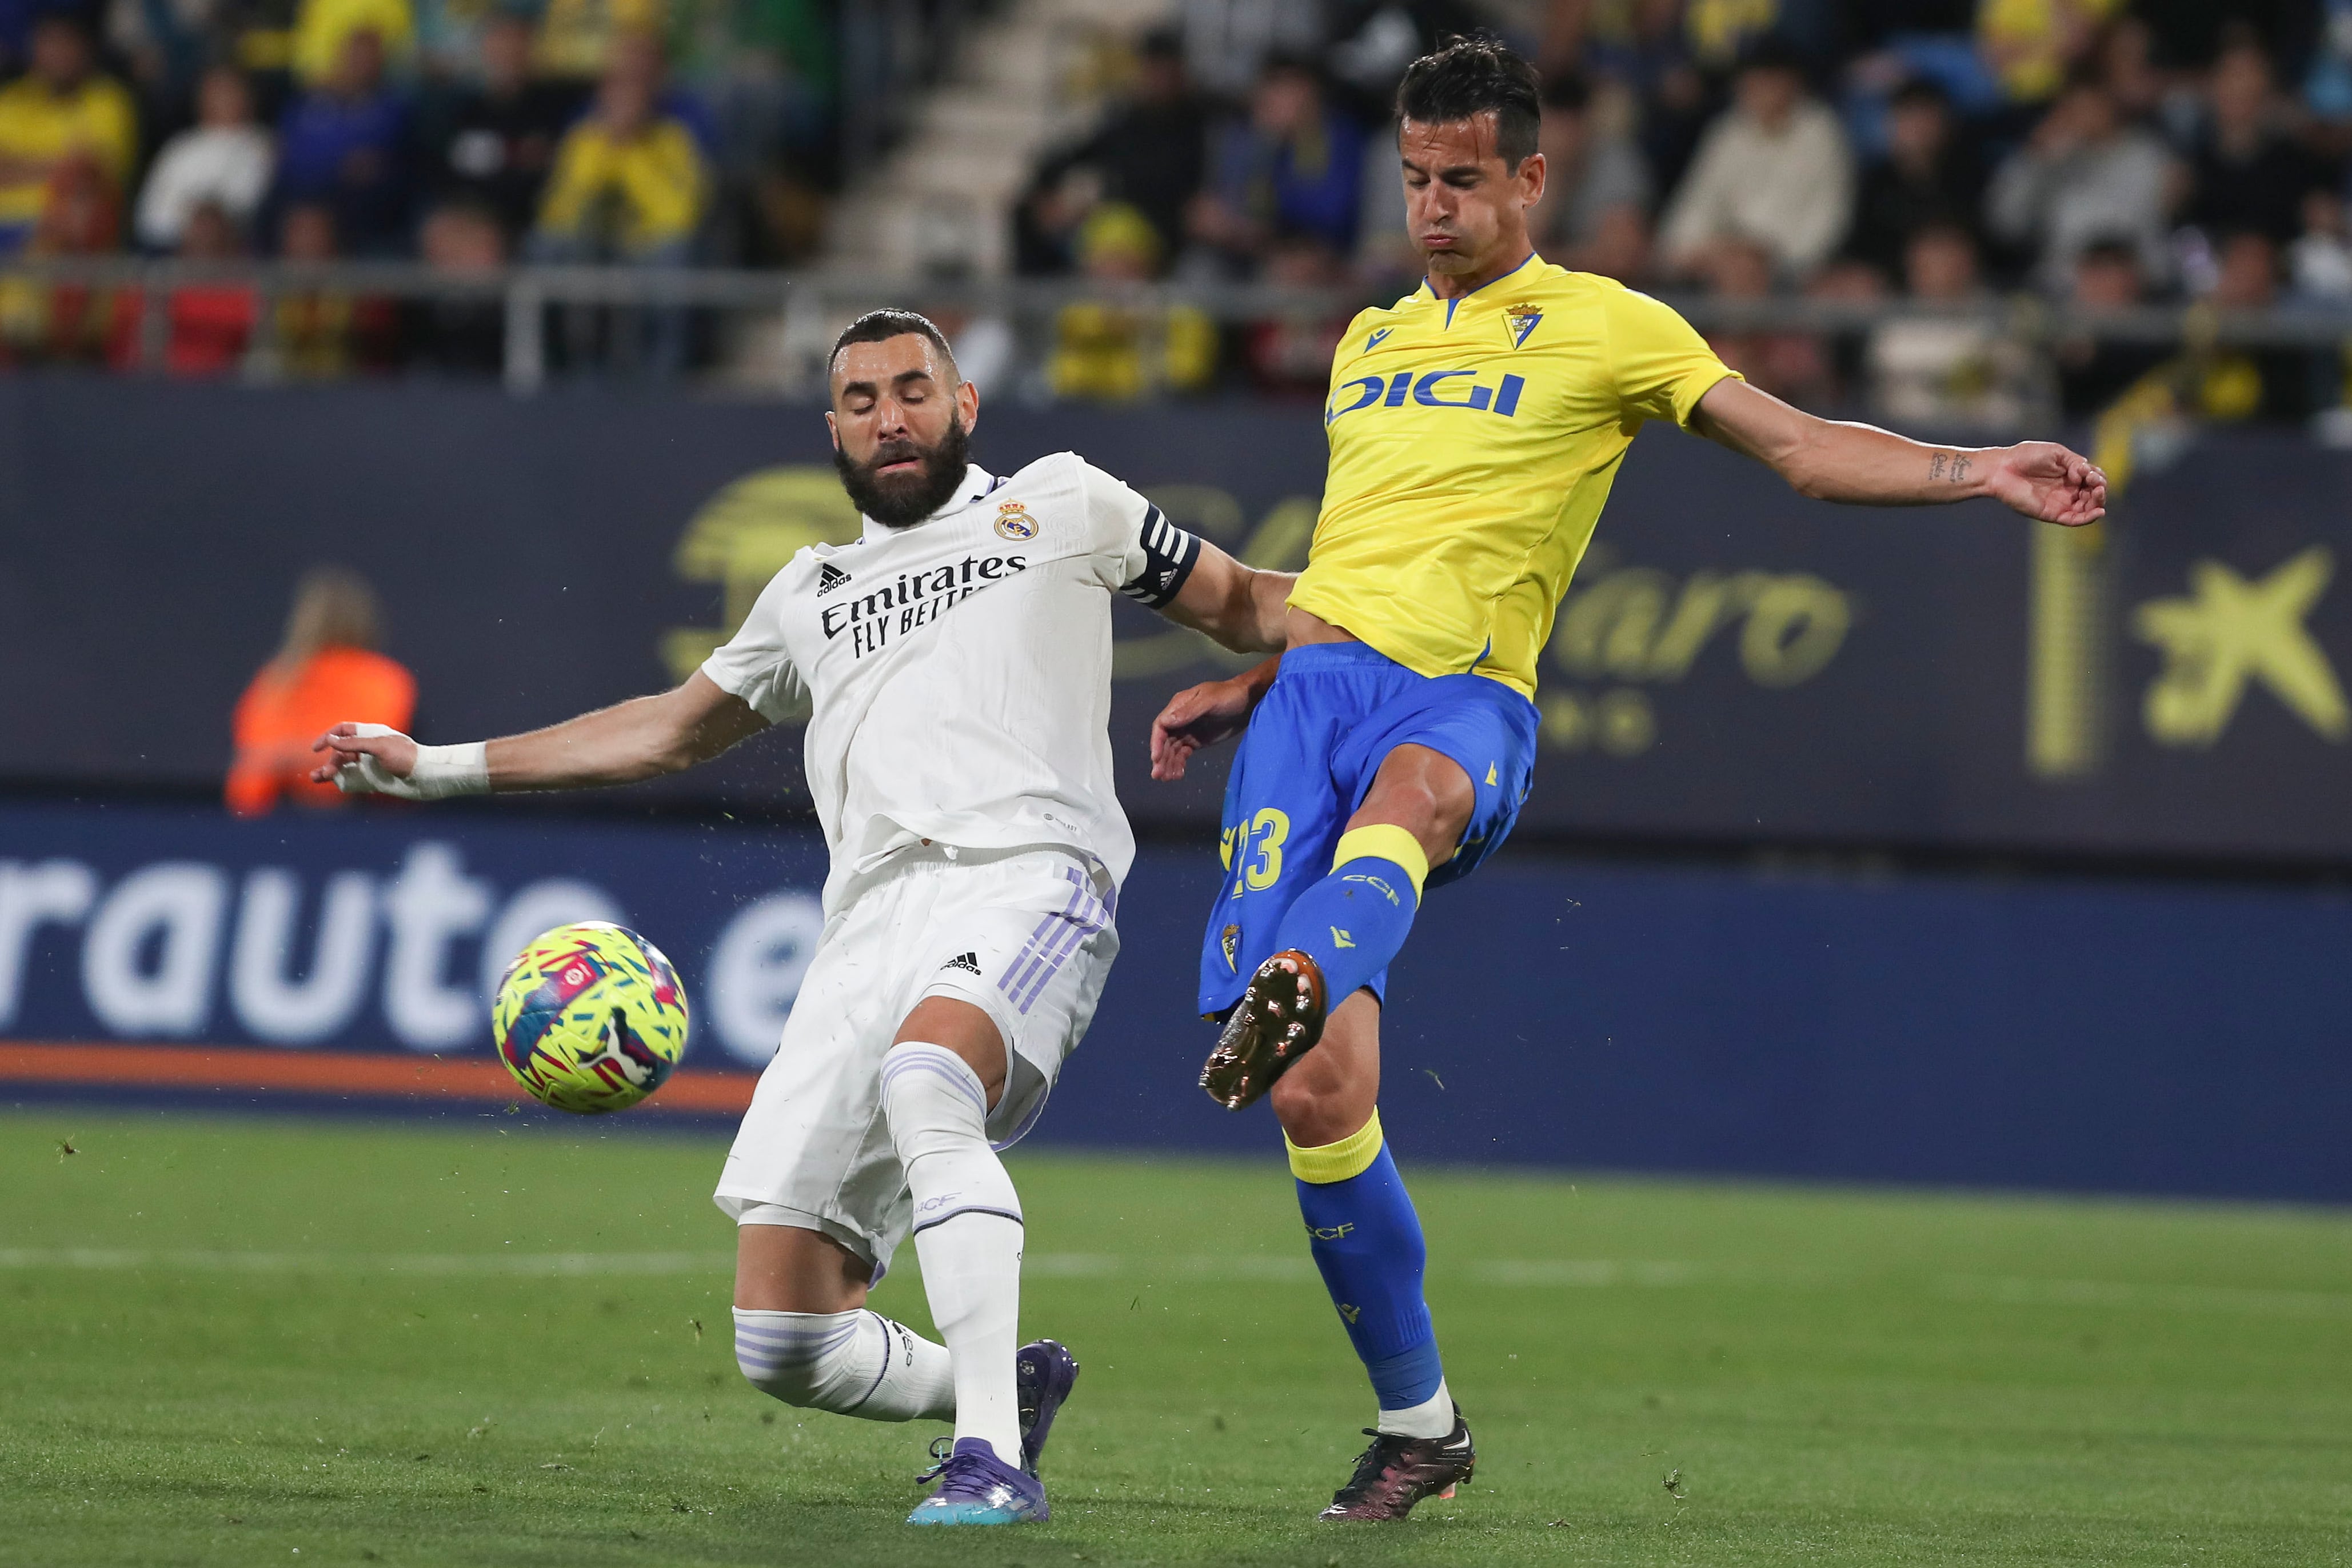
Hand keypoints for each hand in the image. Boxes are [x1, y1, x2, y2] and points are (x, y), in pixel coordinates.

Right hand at [310, 721, 417, 793]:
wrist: (424, 776)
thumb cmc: (405, 757)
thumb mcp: (379, 747)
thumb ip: (354, 743)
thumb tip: (330, 739)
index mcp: (370, 735)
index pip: (344, 730)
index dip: (329, 737)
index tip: (317, 748)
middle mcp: (367, 748)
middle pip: (341, 751)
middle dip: (330, 761)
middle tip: (326, 772)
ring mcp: (369, 764)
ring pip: (343, 766)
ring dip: (329, 770)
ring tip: (316, 778)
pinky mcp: (372, 778)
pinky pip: (351, 778)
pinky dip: (339, 780)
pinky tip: (329, 783)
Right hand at [1149, 677, 1255, 781]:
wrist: (1248, 702)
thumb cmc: (1228, 696)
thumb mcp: (1209, 701)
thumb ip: (1189, 711)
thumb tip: (1166, 722)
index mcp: (1178, 706)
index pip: (1161, 725)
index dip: (1157, 742)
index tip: (1156, 758)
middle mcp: (1179, 720)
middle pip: (1164, 741)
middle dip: (1161, 758)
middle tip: (1159, 775)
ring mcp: (1187, 731)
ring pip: (1172, 750)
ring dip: (1168, 764)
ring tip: (1168, 779)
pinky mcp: (1196, 741)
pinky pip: (1183, 754)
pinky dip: (1179, 764)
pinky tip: (1178, 774)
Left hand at [1983, 442, 2107, 526]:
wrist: (2002, 469)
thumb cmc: (2025, 456)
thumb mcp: (2056, 453)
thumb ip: (2075, 462)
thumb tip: (2086, 474)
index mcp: (2069, 475)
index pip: (2094, 479)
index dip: (2098, 476)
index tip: (2088, 471)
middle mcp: (2067, 490)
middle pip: (2094, 495)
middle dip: (2100, 489)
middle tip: (2095, 483)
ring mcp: (2060, 503)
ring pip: (2087, 508)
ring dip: (2098, 502)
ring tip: (2097, 492)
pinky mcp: (2052, 514)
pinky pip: (2074, 520)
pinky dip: (2088, 518)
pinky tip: (2099, 511)